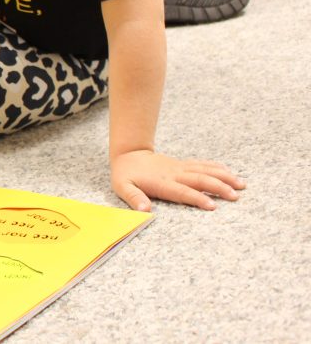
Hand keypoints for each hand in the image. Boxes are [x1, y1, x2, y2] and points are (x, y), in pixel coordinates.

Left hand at [110, 149, 244, 210]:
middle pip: (199, 180)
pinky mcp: (183, 164)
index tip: (212, 205)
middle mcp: (174, 174)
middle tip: (236, 196)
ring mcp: (181, 168)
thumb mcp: (123, 187)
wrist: (129, 153)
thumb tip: (144, 210)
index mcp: (161, 183)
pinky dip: (217, 168)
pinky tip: (230, 173)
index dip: (197, 198)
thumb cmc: (126, 174)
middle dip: (218, 187)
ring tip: (241, 185)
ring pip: (205, 171)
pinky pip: (202, 165)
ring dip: (223, 177)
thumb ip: (134, 198)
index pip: (182, 191)